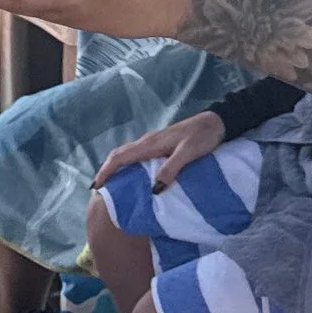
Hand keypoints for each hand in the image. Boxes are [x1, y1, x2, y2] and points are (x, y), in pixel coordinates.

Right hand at [94, 108, 224, 192]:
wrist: (215, 123)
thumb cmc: (202, 137)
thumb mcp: (188, 153)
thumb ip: (171, 168)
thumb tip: (154, 189)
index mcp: (150, 144)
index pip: (120, 157)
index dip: (106, 171)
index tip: (96, 186)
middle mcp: (147, 142)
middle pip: (118, 155)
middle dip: (106, 170)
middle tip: (99, 189)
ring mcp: (153, 143)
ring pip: (126, 154)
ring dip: (115, 168)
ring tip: (111, 186)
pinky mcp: (159, 145)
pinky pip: (136, 156)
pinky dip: (127, 166)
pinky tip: (132, 177)